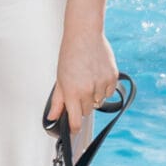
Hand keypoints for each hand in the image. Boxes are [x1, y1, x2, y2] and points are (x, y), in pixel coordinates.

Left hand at [49, 28, 118, 143]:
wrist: (84, 34)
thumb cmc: (70, 55)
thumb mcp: (60, 79)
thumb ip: (57, 101)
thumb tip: (53, 118)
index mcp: (71, 92)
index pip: (75, 121)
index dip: (73, 129)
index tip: (73, 131)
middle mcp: (87, 91)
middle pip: (86, 112)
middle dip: (82, 104)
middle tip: (78, 88)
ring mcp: (101, 85)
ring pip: (98, 102)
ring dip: (94, 96)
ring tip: (88, 78)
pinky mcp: (112, 78)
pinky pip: (109, 93)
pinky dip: (104, 88)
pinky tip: (97, 75)